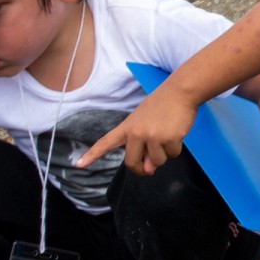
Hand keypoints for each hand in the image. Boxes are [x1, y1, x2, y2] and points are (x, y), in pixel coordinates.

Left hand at [75, 84, 195, 174]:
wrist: (180, 91)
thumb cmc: (163, 105)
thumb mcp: (146, 123)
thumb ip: (143, 146)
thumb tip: (149, 169)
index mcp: (127, 127)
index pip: (106, 142)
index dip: (92, 155)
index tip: (78, 164)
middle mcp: (136, 133)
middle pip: (132, 163)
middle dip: (143, 169)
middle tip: (150, 168)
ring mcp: (152, 136)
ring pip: (156, 162)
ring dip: (164, 154)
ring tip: (168, 134)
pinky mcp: (168, 139)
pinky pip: (172, 155)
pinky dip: (176, 148)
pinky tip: (177, 132)